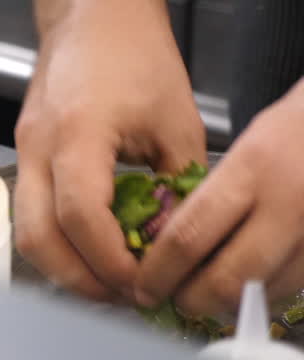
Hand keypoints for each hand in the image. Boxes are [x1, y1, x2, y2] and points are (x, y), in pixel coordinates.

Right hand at [15, 0, 206, 301]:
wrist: (92, 13)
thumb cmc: (133, 51)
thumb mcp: (177, 121)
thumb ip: (176, 185)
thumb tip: (172, 239)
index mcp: (77, 133)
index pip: (80, 217)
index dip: (110, 260)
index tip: (143, 282)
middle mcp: (38, 145)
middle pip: (36, 236)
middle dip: (77, 278)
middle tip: (119, 296)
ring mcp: (25, 147)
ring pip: (25, 228)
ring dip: (63, 262)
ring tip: (107, 276)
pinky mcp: (27, 150)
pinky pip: (30, 207)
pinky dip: (57, 236)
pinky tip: (93, 242)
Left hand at [136, 77, 303, 316]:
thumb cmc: (297, 129)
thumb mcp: (246, 144)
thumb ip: (211, 191)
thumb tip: (168, 238)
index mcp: (251, 169)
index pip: (190, 235)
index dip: (160, 271)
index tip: (142, 285)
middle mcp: (286, 206)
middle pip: (227, 279)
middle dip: (192, 300)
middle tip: (174, 300)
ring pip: (262, 293)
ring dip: (228, 303)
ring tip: (206, 294)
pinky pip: (291, 289)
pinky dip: (263, 293)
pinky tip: (247, 283)